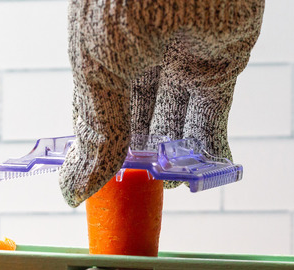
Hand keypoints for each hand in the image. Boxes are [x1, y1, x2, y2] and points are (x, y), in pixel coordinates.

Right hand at [59, 0, 264, 206]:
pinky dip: (210, 146)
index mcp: (99, 52)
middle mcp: (137, 58)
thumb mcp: (100, 68)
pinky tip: (205, 172)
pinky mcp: (220, 61)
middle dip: (138, 158)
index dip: (96, 151)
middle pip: (136, 122)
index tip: (96, 191)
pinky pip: (211, 112)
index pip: (95, 113)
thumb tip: (74, 191)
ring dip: (175, 158)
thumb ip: (96, 127)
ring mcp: (179, 60)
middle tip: (139, 192)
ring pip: (174, 122)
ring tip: (172, 185)